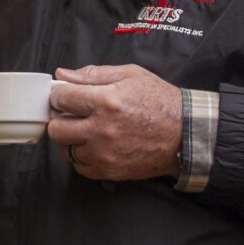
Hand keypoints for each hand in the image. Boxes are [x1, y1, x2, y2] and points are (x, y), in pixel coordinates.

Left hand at [48, 64, 183, 181]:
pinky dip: (82, 155)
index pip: (60, 98)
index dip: (61, 94)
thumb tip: (62, 74)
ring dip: (71, 138)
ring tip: (86, 129)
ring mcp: (104, 153)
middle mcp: (101, 130)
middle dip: (61, 117)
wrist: (186, 133)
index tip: (67, 95)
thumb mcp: (130, 75)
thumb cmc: (160, 101)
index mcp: (105, 102)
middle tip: (73, 113)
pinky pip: (79, 166)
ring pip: (65, 148)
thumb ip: (93, 74)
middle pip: (56, 127)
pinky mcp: (109, 170)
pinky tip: (93, 145)